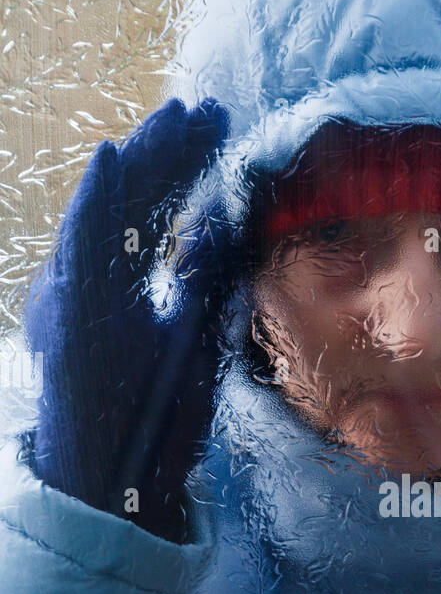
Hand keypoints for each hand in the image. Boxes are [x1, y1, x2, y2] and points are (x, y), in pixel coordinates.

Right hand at [23, 98, 231, 541]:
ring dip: (138, 163)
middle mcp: (92, 286)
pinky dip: (93, 209)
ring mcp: (73, 302)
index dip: (181, 166)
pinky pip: (77, 256)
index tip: (218, 126)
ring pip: (102, 215)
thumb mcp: (193, 339)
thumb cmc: (156, 420)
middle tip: (207, 107)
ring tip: (173, 119)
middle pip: (129, 203)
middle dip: (167, 151)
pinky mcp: (68, 324)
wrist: (123, 486)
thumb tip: (220, 226)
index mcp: (122, 289)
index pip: (151, 212)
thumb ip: (201, 284)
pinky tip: (111, 165)